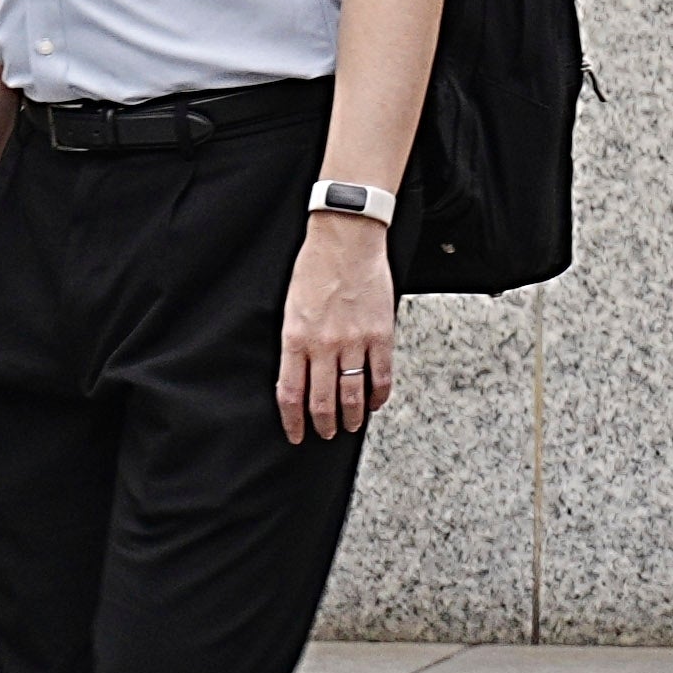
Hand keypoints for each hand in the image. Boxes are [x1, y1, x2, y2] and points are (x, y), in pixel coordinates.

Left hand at [280, 216, 400, 443]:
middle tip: (325, 434)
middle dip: (323, 425)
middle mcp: (323, 344)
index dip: (293, 421)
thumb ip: (295, 343)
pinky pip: (381, 377)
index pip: (290, 393)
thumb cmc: (314, 267)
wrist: (346, 237)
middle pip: (322, 402)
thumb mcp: (291, 306)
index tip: (295, 435)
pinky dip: (378, 396)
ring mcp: (354, 340)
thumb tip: (298, 377)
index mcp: (295, 337)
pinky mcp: (381, 334)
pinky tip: (375, 402)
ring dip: (351, 417)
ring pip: (352, 396)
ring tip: (351, 425)